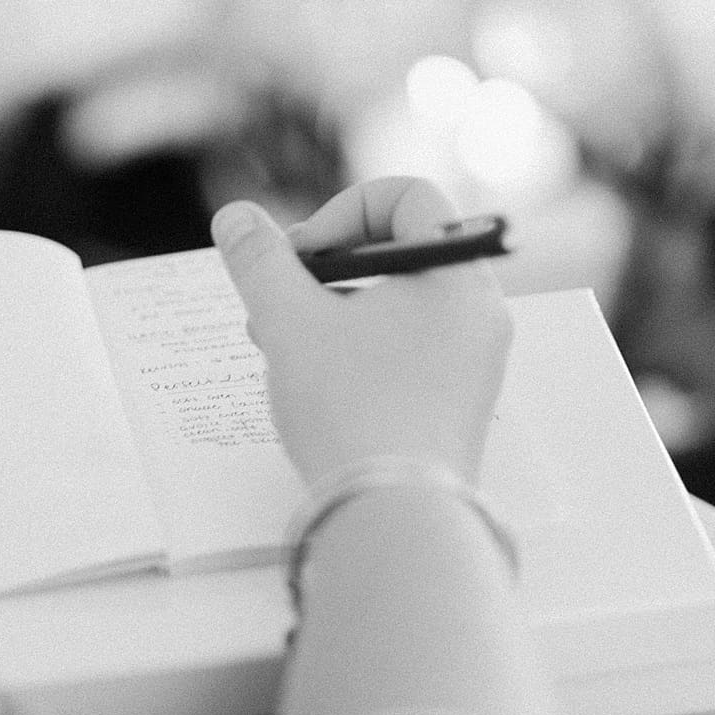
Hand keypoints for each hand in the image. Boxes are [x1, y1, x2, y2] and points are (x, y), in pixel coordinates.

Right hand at [210, 176, 510, 484]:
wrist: (395, 517)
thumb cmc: (351, 409)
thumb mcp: (290, 322)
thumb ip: (260, 261)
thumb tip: (235, 216)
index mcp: (456, 276)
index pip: (409, 197)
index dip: (343, 210)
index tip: (301, 256)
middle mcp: (479, 314)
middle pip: (401, 252)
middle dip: (329, 267)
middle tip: (280, 300)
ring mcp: (474, 363)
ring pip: (400, 306)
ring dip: (335, 310)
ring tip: (280, 345)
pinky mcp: (457, 406)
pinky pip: (410, 351)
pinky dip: (361, 349)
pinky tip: (314, 383)